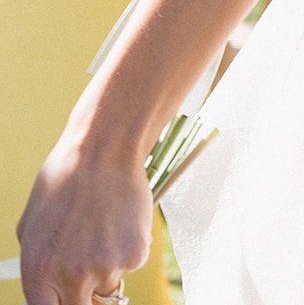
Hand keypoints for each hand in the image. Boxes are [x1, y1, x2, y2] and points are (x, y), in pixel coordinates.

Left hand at [18, 136, 152, 304]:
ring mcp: (104, 267)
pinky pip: (133, 262)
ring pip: (110, 284)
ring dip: (110, 263)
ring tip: (105, 224)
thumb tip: (47, 288)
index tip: (74, 299)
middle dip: (88, 295)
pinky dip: (131, 245)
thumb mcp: (32, 226)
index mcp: (39, 272)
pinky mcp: (134, 255)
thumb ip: (38, 264)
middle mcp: (70, 277)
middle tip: (93, 265)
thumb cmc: (66, 179)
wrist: (103, 149)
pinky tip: (121, 217)